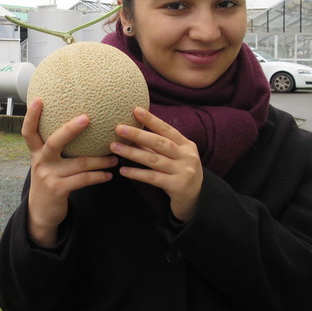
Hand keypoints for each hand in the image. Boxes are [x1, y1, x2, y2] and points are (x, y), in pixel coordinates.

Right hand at [23, 98, 117, 246]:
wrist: (41, 212)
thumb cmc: (49, 181)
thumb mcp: (46, 164)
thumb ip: (54, 148)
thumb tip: (77, 125)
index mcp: (36, 153)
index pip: (29, 131)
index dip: (32, 115)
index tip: (39, 99)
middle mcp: (40, 162)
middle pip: (55, 141)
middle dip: (71, 129)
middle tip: (87, 117)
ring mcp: (49, 176)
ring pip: (80, 163)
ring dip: (101, 159)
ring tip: (115, 157)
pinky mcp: (59, 189)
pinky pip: (84, 179)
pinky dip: (99, 176)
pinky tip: (108, 175)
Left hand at [111, 107, 202, 221]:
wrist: (197, 200)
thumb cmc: (180, 174)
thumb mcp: (174, 157)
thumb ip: (158, 147)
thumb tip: (133, 132)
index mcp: (186, 145)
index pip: (167, 129)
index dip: (152, 119)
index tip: (135, 110)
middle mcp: (187, 156)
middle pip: (160, 143)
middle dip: (138, 134)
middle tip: (119, 128)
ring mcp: (184, 172)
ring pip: (154, 160)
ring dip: (132, 153)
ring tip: (114, 147)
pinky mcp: (178, 186)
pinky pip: (153, 178)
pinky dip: (137, 173)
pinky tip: (123, 170)